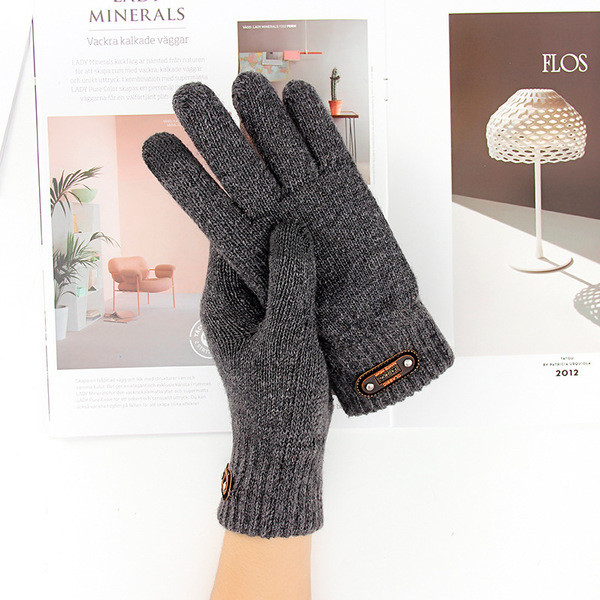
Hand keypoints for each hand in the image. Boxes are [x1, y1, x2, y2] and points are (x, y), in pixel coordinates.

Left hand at [201, 222, 332, 537]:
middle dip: (277, 226)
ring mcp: (256, 315)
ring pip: (273, 268)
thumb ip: (289, 284)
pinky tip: (329, 261)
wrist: (285, 445)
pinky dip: (306, 273)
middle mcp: (234, 303)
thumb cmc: (278, 400)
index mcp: (222, 302)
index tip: (275, 186)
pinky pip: (289, 288)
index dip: (249, 210)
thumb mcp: (287, 338)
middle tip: (306, 198)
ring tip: (321, 222)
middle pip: (251, 250)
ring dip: (294, 249)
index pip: (227, 240)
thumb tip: (290, 231)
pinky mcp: (277, 325)